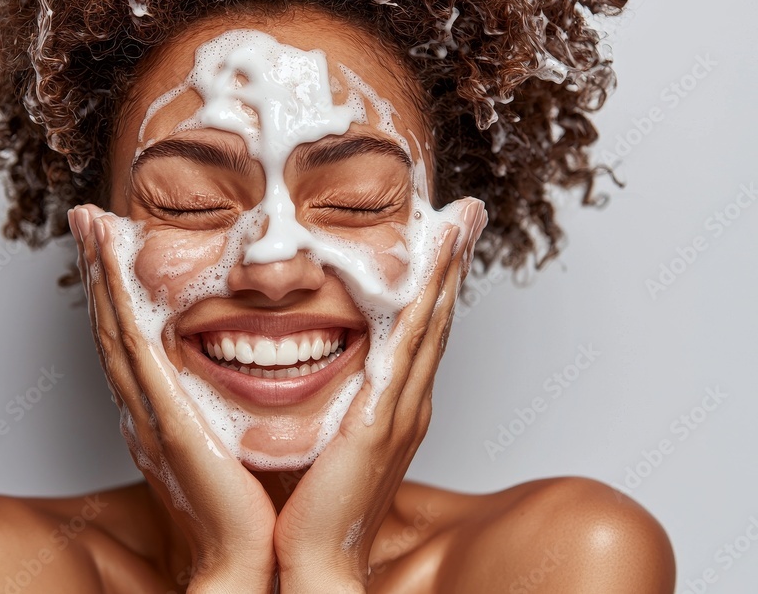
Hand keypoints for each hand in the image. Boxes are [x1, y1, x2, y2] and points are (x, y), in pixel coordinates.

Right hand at [69, 205, 277, 592]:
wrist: (245, 558)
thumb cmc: (245, 509)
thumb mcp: (231, 446)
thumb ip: (222, 415)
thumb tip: (240, 387)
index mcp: (161, 412)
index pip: (132, 339)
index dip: (117, 293)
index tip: (113, 248)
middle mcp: (143, 406)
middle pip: (111, 325)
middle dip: (98, 270)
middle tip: (88, 220)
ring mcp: (146, 410)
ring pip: (113, 327)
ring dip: (100, 273)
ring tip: (91, 225)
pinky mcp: (162, 417)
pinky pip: (132, 348)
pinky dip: (116, 303)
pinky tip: (109, 266)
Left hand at [272, 198, 487, 592]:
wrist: (313, 561)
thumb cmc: (310, 508)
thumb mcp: (322, 442)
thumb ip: (326, 408)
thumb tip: (307, 377)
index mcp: (392, 408)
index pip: (416, 334)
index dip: (432, 286)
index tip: (439, 241)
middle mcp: (407, 403)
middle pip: (435, 319)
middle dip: (451, 264)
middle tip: (465, 214)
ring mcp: (402, 409)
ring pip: (430, 324)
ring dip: (446, 269)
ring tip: (460, 221)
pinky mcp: (385, 417)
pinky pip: (409, 344)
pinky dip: (426, 301)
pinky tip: (434, 265)